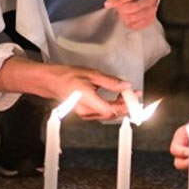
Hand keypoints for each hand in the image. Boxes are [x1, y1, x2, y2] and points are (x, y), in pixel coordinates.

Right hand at [0, 57, 129, 120]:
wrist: (52, 82)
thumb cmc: (68, 76)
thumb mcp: (92, 74)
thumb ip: (110, 82)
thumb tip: (126, 86)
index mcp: (87, 100)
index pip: (111, 110)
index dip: (125, 106)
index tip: (135, 98)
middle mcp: (85, 111)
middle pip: (111, 114)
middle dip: (125, 106)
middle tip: (134, 96)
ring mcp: (85, 114)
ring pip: (107, 114)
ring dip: (119, 106)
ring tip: (127, 96)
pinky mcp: (85, 113)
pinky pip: (102, 113)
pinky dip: (112, 106)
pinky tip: (116, 99)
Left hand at [104, 0, 159, 30]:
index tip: (107, 4)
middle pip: (134, 6)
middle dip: (120, 8)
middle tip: (115, 6)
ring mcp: (153, 7)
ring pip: (134, 17)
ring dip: (123, 16)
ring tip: (120, 10)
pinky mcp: (151, 18)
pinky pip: (136, 25)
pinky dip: (127, 22)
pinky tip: (126, 15)